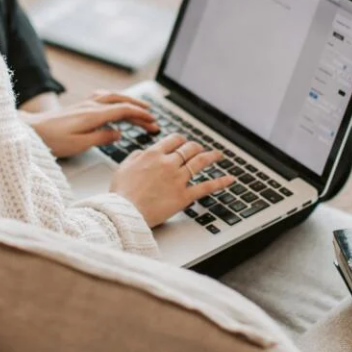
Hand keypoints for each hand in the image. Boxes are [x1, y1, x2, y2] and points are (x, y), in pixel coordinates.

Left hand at [24, 90, 159, 157]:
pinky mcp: (79, 106)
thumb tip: (118, 134)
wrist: (31, 130)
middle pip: (121, 101)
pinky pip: (103, 97)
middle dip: (139, 108)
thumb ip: (101, 138)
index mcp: (93, 115)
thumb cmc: (52, 140)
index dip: (140, 115)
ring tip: (140, 108)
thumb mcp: (79, 144)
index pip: (123, 111)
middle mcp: (91, 106)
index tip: (153, 122)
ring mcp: (85, 104)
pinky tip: (116, 102)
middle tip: (153, 117)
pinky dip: (115, 98)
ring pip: (113, 97)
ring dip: (129, 101)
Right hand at [109, 134, 236, 227]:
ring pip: (200, 162)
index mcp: (153, 154)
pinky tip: (230, 179)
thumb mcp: (122, 167)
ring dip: (211, 156)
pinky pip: (206, 187)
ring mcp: (178, 179)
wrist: (125, 211)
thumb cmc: (121, 193)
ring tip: (218, 155)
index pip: (173, 140)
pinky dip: (220, 182)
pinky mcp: (184, 196)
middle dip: (196, 147)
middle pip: (189, 148)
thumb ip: (135, 156)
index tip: (183, 142)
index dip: (181, 140)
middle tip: (200, 149)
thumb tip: (143, 153)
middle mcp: (168, 163)